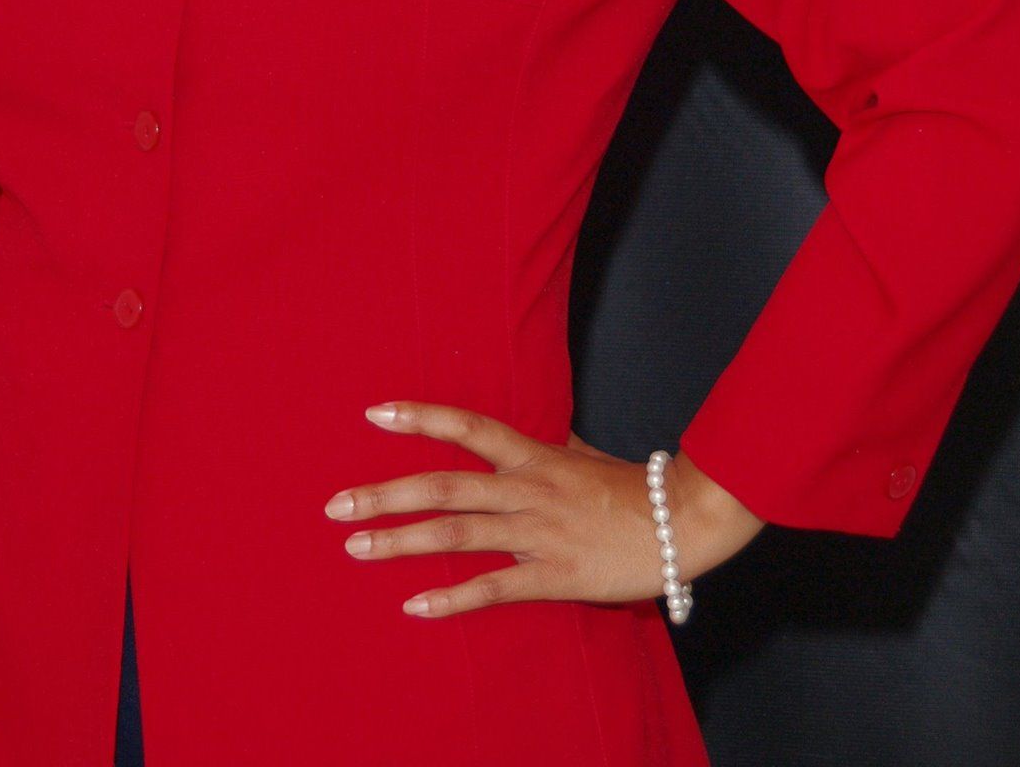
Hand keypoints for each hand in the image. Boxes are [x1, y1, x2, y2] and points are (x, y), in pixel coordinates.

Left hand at [322, 399, 764, 616]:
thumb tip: (531, 431)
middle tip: (336, 506)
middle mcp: (527, 489)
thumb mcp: (582, 455)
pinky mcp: (555, 576)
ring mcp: (538, 532)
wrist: (683, 521)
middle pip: (445, 485)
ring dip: (403, 541)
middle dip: (386, 495)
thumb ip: (547, 446)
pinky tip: (415, 605)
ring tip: (357, 548)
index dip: (421, 418)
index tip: (374, 414)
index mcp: (532, 456)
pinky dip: (453, 597)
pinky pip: (495, 587)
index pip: (466, 427)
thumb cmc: (630, 488)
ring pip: (458, 534)